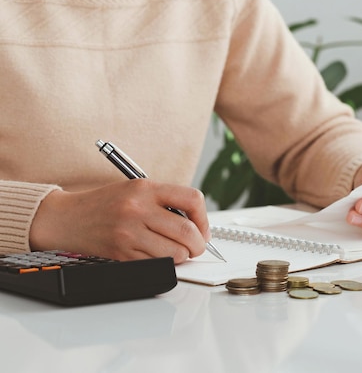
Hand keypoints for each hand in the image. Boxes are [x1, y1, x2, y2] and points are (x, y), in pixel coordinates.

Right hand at [30, 179, 209, 263]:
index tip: (202, 228)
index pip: (192, 200)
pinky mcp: (121, 253)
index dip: (204, 218)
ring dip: (182, 256)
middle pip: (187, 231)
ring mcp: (129, 233)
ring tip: (176, 250)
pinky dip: (164, 263)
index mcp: (145, 188)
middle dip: (198, 244)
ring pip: (175, 252)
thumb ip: (166, 201)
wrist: (67, 218)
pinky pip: (156, 263)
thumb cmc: (106, 204)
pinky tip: (158, 255)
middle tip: (196, 246)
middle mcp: (138, 209)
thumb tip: (198, 225)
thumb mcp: (136, 189)